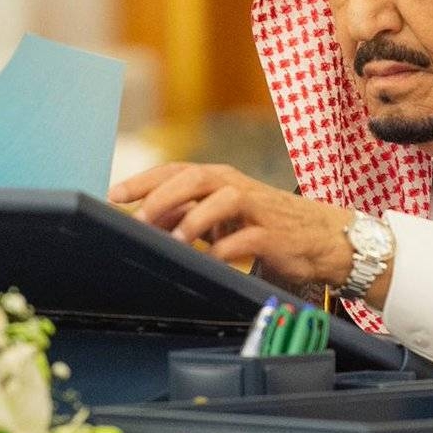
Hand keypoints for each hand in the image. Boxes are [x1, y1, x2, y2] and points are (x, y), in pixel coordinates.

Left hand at [108, 163, 354, 286]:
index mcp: (217, 179)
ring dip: (196, 219)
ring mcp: (255, 208)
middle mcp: (234, 186)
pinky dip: (227, 250)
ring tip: (175, 240)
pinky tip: (210, 261)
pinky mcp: (273, 233)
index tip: (114, 195)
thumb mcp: (219, 218)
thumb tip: (144, 223)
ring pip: (223, 200)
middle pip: (196, 178)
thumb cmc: (261, 224)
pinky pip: (247, 239)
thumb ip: (185, 216)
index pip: (175, 171)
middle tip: (139, 217)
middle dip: (164, 195)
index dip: (144, 181)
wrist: (319, 237)